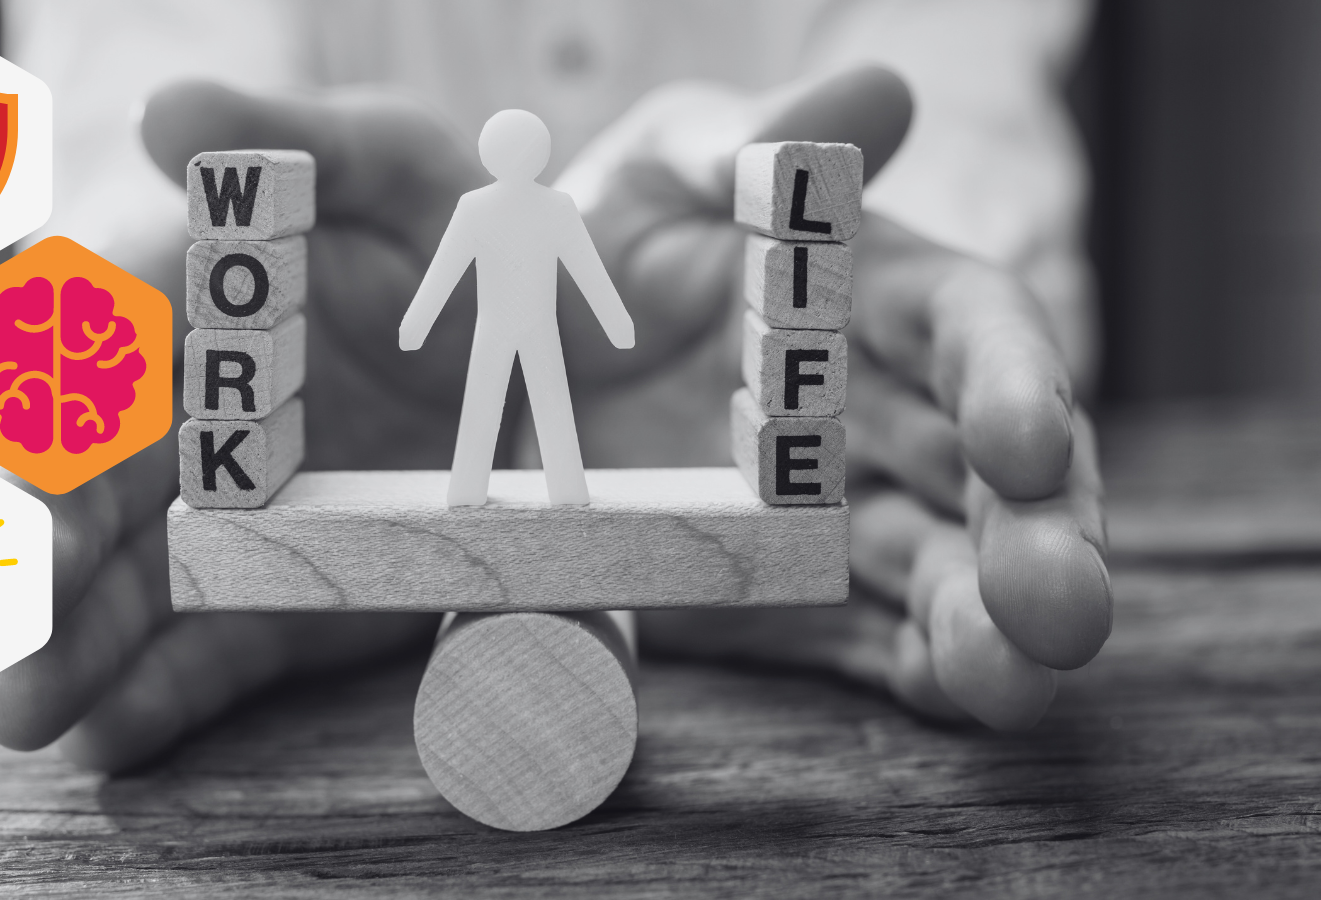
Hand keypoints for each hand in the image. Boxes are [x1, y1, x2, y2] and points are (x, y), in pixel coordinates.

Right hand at [0, 85, 512, 769]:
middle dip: (37, 560)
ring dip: (74, 647)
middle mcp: (191, 419)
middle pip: (93, 490)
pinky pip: (218, 646)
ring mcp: (239, 518)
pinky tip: (111, 733)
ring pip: (135, 583)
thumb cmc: (440, 214)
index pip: (86, 357)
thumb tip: (167, 112)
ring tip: (27, 708)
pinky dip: (167, 691)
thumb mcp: (384, 157)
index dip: (45, 411)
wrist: (529, 316)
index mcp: (189, 305)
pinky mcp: (293, 590)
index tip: (15, 473)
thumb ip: (283, 134)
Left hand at [552, 67, 1109, 729]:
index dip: (1015, 380)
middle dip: (1041, 535)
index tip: (1025, 440)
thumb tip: (877, 93)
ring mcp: (848, 510)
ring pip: (950, 566)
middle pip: (992, 472)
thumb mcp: (661, 166)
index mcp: (874, 296)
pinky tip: (958, 697)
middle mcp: (885, 409)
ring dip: (994, 624)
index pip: (973, 329)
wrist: (529, 354)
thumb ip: (748, 139)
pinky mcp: (803, 593)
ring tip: (1016, 681)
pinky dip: (925, 669)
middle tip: (1063, 605)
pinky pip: (878, 637)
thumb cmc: (615, 230)